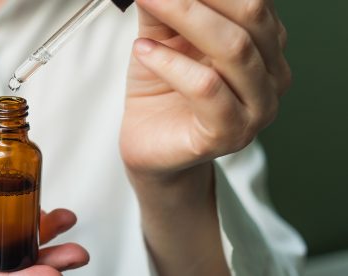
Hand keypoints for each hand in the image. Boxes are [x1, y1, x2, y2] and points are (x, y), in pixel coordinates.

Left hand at [121, 0, 289, 178]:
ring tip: (150, 4)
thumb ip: (167, 9)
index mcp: (264, 45)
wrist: (150, 144)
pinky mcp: (229, 133)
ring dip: (185, 18)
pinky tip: (145, 52)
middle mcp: (271, 74)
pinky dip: (171, 63)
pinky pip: (206, 87)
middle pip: (250, 17)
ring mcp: (256, 108)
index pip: (253, 1)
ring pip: (233, 49)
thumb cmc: (161, 91)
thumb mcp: (162, 38)